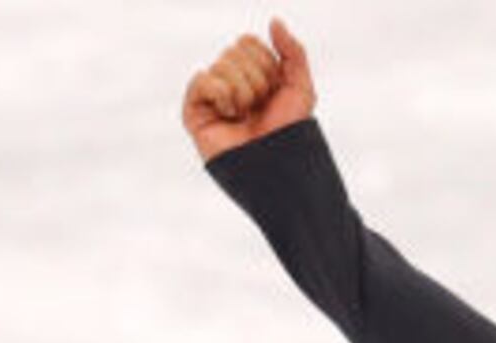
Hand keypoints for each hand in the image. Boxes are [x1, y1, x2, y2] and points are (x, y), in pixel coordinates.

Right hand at [183, 17, 316, 162]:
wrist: (278, 167)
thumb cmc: (289, 133)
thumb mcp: (301, 87)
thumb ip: (293, 51)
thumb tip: (274, 21)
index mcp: (250, 75)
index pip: (248, 42)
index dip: (266, 64)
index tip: (273, 92)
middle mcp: (228, 83)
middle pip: (235, 50)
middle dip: (255, 79)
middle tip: (259, 108)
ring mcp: (210, 98)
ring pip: (221, 64)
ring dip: (243, 91)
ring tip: (245, 116)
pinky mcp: (194, 113)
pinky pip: (202, 80)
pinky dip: (221, 93)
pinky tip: (229, 114)